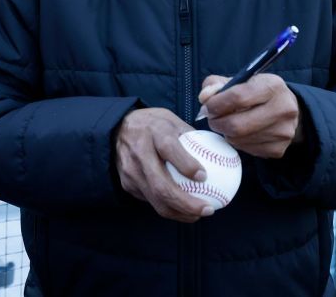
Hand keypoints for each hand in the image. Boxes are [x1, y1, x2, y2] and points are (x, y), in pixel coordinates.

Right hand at [114, 108, 213, 222]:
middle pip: (161, 185)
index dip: (186, 165)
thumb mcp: (171, 120)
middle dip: (186, 203)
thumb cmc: (153, 124)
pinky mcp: (127, 184)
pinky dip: (169, 208)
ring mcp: (131, 171)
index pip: (169, 149)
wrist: (117, 129)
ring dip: (179, 213)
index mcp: (154, 132)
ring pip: (156, 200)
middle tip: (207, 209)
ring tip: (198, 215)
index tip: (204, 176)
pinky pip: (150, 200)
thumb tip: (218, 152)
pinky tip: (184, 210)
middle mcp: (139, 153)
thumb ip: (191, 135)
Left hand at [199, 74, 302, 158]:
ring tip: (228, 123)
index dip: (216, 104)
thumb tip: (204, 99)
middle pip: (236, 125)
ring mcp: (282, 132)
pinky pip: (247, 150)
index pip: (237, 97)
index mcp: (272, 86)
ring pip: (239, 140)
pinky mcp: (279, 149)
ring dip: (226, 133)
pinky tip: (242, 133)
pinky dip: (238, 142)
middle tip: (212, 119)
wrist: (287, 108)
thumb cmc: (257, 92)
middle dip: (217, 123)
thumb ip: (216, 84)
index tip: (207, 106)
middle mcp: (282, 109)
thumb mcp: (239, 80)